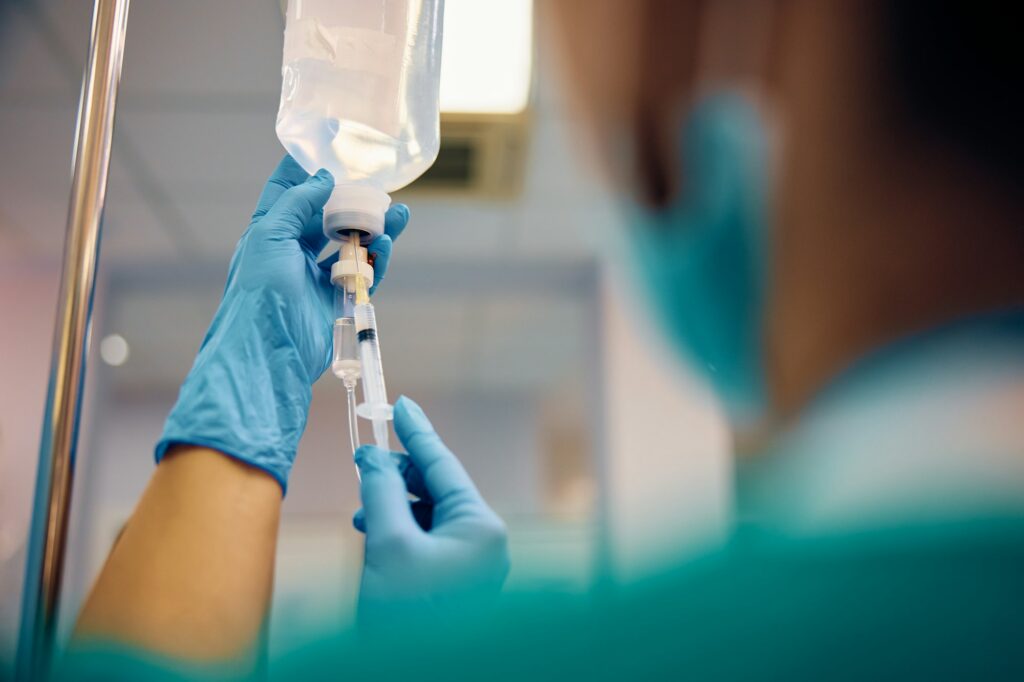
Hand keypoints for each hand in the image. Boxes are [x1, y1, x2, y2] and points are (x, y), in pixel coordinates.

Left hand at [155, 155, 408, 491]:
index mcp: (270, 230)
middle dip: (353, 199)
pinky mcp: (336, 297)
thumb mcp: (270, 235)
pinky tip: (390, 244)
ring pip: (351, 242)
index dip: (307, 169)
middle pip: (328, 215)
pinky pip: (363, 272)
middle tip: (379, 185)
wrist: (270, 350)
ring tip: (400, 214)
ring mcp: (315, 274)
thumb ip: (297, 203)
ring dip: (375, 227)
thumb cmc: (260, 291)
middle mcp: (292, 249)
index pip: (288, 190)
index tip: (332, 148)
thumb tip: (324, 178)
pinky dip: (378, 258)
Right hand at [353, 396, 509, 623]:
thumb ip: (382, 493)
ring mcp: (472, 565)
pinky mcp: (454, 583)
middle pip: (436, 488)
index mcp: (481, 527)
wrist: (410, 674)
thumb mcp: (388, 546)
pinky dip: (398, 532)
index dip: (417, 431)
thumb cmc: (407, 616)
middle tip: (363, 459)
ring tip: (361, 511)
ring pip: (428, 515)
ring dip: (393, 506)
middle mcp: (484, 543)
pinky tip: (372, 535)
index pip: (443, 464)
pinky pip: (426, 541)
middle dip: (398, 475)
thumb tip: (376, 459)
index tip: (400, 402)